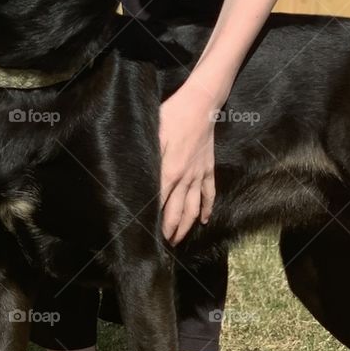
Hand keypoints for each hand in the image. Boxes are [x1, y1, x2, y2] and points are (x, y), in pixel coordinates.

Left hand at [158, 82, 218, 244]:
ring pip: (194, 208)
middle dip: (170, 231)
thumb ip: (149, 160)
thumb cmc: (172, 116)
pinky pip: (209, 193)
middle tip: (163, 245)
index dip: (155, 221)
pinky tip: (205, 221)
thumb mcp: (154, 135)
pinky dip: (208, 208)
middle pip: (178, 212)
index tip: (147, 235)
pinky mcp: (208, 168)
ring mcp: (199, 174)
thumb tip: (139, 182)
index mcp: (170, 171)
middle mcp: (186, 178)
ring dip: (187, 225)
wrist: (200, 105)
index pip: (160, 203)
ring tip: (180, 238)